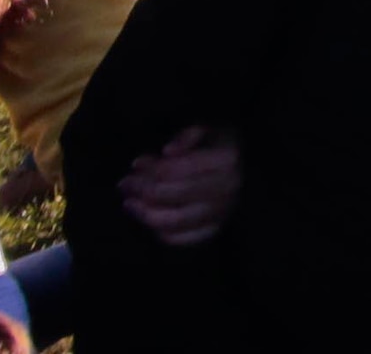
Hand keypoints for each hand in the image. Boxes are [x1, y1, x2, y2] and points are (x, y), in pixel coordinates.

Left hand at [116, 126, 240, 250]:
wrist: (246, 170)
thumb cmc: (218, 147)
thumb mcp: (207, 131)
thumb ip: (187, 136)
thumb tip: (167, 151)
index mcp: (226, 159)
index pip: (178, 169)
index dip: (151, 169)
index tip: (134, 165)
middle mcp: (227, 188)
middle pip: (173, 195)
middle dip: (143, 190)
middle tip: (124, 184)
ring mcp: (221, 212)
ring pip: (174, 220)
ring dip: (145, 214)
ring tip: (129, 204)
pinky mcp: (213, 230)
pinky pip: (180, 239)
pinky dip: (159, 232)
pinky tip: (148, 217)